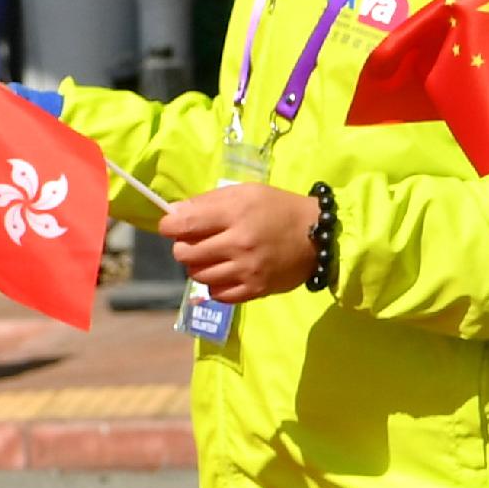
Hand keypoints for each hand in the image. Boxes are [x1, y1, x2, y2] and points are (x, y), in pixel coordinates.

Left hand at [160, 183, 321, 302]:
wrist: (319, 235)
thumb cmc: (278, 209)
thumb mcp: (245, 193)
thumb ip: (207, 202)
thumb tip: (172, 214)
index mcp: (235, 213)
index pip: (182, 225)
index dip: (169, 226)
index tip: (173, 227)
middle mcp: (239, 243)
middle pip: (184, 253)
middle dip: (184, 246)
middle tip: (198, 242)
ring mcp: (247, 269)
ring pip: (197, 275)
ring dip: (199, 266)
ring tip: (213, 257)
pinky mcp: (255, 289)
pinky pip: (217, 294)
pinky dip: (215, 285)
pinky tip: (225, 273)